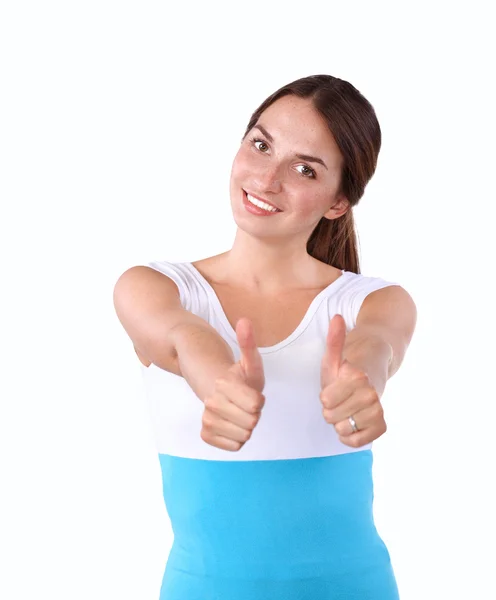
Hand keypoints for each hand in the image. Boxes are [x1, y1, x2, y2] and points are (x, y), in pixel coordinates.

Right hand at [200, 318, 265, 450]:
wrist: (214, 387)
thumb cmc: (237, 375)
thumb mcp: (249, 360)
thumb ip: (248, 343)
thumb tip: (244, 320)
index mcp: (226, 383)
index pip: (256, 405)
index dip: (258, 400)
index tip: (250, 392)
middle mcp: (213, 402)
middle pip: (251, 423)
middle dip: (252, 414)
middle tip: (244, 403)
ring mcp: (208, 419)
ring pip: (244, 436)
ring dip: (245, 427)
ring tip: (238, 412)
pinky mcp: (205, 433)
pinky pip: (234, 446)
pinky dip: (236, 438)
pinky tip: (232, 424)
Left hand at [320, 314, 386, 446]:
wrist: (374, 377)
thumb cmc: (349, 366)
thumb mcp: (336, 355)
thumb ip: (334, 339)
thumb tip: (337, 317)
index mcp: (356, 376)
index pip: (324, 400)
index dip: (325, 395)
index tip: (335, 386)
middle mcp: (370, 394)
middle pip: (330, 417)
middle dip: (331, 408)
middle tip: (341, 398)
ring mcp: (377, 411)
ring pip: (342, 430)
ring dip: (340, 421)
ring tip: (347, 408)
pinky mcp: (381, 427)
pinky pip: (356, 442)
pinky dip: (350, 436)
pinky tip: (353, 422)